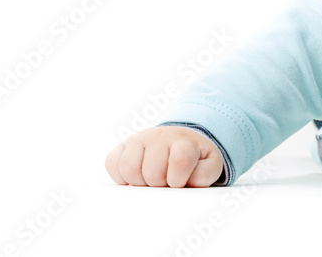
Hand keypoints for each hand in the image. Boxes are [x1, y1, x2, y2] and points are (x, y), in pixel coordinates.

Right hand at [105, 126, 222, 187]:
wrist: (180, 141)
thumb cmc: (195, 158)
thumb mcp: (209, 165)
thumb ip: (204, 175)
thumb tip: (189, 183)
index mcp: (183, 142)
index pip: (180, 159)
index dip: (178, 179)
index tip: (179, 183)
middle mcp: (160, 136)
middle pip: (152, 171)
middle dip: (158, 184)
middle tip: (164, 182)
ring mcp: (139, 139)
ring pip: (129, 168)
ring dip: (139, 182)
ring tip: (150, 181)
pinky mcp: (122, 146)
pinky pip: (112, 163)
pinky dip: (121, 176)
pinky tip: (136, 176)